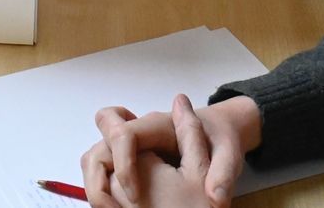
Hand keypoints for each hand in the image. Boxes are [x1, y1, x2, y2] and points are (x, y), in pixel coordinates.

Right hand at [82, 94, 260, 207]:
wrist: (216, 130)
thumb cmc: (219, 138)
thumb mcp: (228, 154)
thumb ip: (223, 173)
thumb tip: (216, 198)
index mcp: (157, 125)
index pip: (124, 136)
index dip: (124, 165)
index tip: (136, 196)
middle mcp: (136, 133)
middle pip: (98, 147)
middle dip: (99, 178)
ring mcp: (129, 146)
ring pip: (95, 160)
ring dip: (98, 187)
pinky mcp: (127, 159)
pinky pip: (103, 172)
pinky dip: (104, 190)